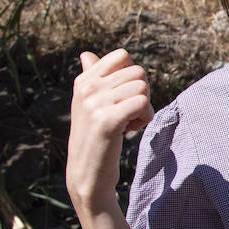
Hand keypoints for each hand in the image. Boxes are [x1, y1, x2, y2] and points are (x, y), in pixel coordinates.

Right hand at [67, 50, 153, 211]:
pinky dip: (145, 117)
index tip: (124, 97)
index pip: (122, 56)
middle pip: (138, 72)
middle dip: (142, 93)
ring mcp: (95, 103)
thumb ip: (91, 77)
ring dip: (144, 107)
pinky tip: (131, 129)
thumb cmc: (94, 137)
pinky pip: (142, 103)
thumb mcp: (89, 104)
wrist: (87, 173)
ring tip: (129, 123)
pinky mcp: (107, 120)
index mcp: (84, 81)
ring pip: (142, 87)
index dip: (133, 76)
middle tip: (130, 113)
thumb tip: (87, 54)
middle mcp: (87, 88)